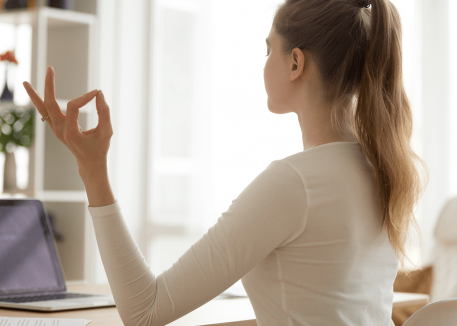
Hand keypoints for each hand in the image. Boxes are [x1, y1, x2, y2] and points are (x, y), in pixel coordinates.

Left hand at [23, 66, 115, 206]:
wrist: (90, 163)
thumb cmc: (99, 148)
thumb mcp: (106, 131)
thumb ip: (104, 112)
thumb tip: (99, 93)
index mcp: (70, 133)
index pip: (72, 107)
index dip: (85, 97)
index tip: (97, 93)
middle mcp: (59, 130)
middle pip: (49, 104)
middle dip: (49, 85)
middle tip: (50, 69)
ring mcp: (55, 129)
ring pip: (42, 109)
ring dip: (34, 95)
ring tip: (24, 82)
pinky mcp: (56, 128)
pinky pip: (44, 112)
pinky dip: (38, 102)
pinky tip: (32, 91)